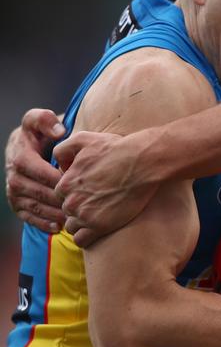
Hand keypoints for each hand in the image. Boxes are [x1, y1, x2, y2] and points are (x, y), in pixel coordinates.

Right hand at [5, 108, 65, 232]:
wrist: (25, 146)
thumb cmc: (39, 133)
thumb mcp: (39, 121)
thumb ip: (46, 120)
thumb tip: (59, 131)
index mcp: (20, 157)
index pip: (39, 171)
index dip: (57, 178)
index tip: (77, 181)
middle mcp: (14, 177)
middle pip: (37, 192)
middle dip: (58, 198)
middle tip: (80, 204)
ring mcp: (14, 193)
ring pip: (34, 207)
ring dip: (53, 214)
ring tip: (73, 217)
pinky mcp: (17, 205)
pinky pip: (29, 218)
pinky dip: (43, 224)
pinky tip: (59, 227)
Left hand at [53, 130, 158, 247]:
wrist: (143, 162)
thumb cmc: (116, 149)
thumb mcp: (84, 139)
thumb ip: (63, 150)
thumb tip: (58, 165)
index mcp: (66, 183)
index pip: (60, 194)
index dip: (73, 191)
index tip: (87, 188)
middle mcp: (72, 201)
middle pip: (66, 211)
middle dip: (77, 206)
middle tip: (96, 199)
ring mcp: (85, 216)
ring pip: (72, 226)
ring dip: (82, 221)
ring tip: (98, 212)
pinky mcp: (100, 227)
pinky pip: (81, 240)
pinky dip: (86, 235)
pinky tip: (97, 225)